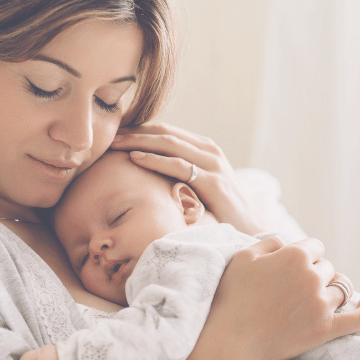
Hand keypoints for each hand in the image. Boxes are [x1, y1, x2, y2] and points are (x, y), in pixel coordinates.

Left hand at [110, 122, 266, 234]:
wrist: (251, 230)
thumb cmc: (221, 212)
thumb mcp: (199, 187)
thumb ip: (180, 175)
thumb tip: (148, 175)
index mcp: (204, 148)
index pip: (166, 131)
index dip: (138, 129)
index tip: (113, 133)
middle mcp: (209, 150)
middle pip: (164, 132)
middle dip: (134, 131)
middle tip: (107, 134)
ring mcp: (213, 164)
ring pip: (169, 143)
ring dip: (138, 140)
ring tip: (114, 142)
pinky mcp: (213, 182)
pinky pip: (178, 165)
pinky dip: (154, 159)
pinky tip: (134, 158)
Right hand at [170, 236, 359, 359]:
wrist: (232, 340)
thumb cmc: (233, 297)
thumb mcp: (244, 257)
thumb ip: (269, 243)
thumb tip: (286, 243)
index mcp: (295, 256)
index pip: (315, 246)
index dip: (305, 254)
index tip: (294, 265)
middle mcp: (313, 277)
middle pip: (327, 267)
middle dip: (315, 273)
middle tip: (296, 286)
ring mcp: (322, 304)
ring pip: (341, 288)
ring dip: (331, 290)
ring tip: (319, 296)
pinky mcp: (326, 329)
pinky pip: (358, 318)